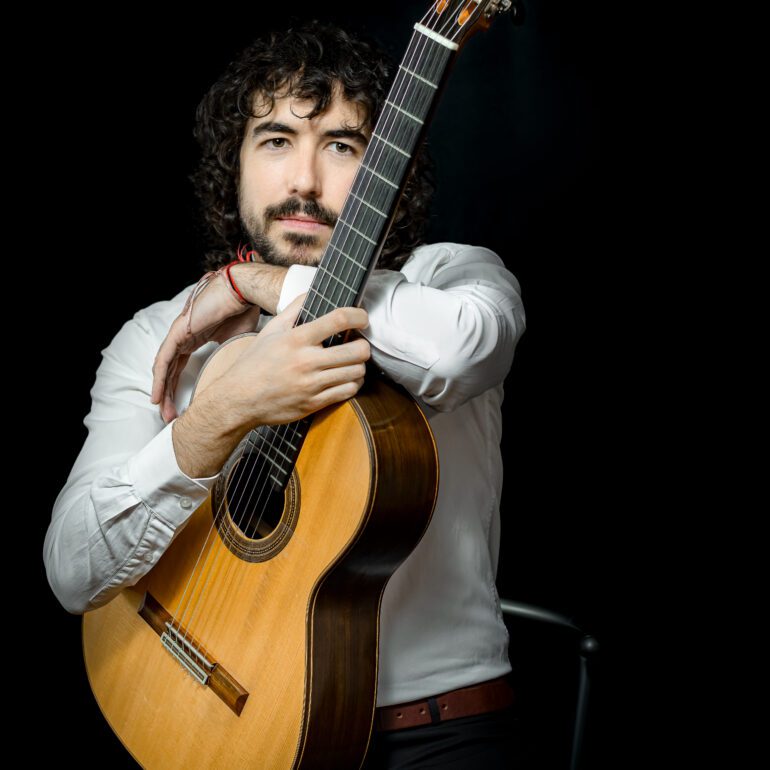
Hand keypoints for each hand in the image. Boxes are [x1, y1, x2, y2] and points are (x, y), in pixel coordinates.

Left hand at [151, 270, 261, 423]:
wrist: (244, 292)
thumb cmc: (243, 310)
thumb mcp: (236, 342)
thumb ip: (228, 357)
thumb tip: (233, 378)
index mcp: (196, 337)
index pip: (182, 367)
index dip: (179, 387)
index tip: (181, 407)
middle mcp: (184, 336)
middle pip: (170, 370)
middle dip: (169, 394)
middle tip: (170, 416)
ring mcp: (179, 333)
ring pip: (164, 367)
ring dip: (162, 390)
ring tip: (162, 410)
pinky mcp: (179, 331)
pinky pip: (164, 359)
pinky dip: (159, 377)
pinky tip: (157, 393)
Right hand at [220, 293, 371, 428]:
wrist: (239, 399)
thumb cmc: (255, 363)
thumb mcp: (271, 330)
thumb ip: (294, 308)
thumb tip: (312, 290)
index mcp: (296, 339)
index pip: (338, 320)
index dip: (358, 316)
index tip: (362, 317)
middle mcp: (305, 361)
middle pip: (356, 351)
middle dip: (363, 346)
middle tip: (359, 344)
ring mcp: (311, 385)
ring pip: (355, 372)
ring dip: (359, 366)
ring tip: (353, 362)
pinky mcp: (313, 404)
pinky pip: (347, 392)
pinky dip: (352, 384)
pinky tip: (346, 379)